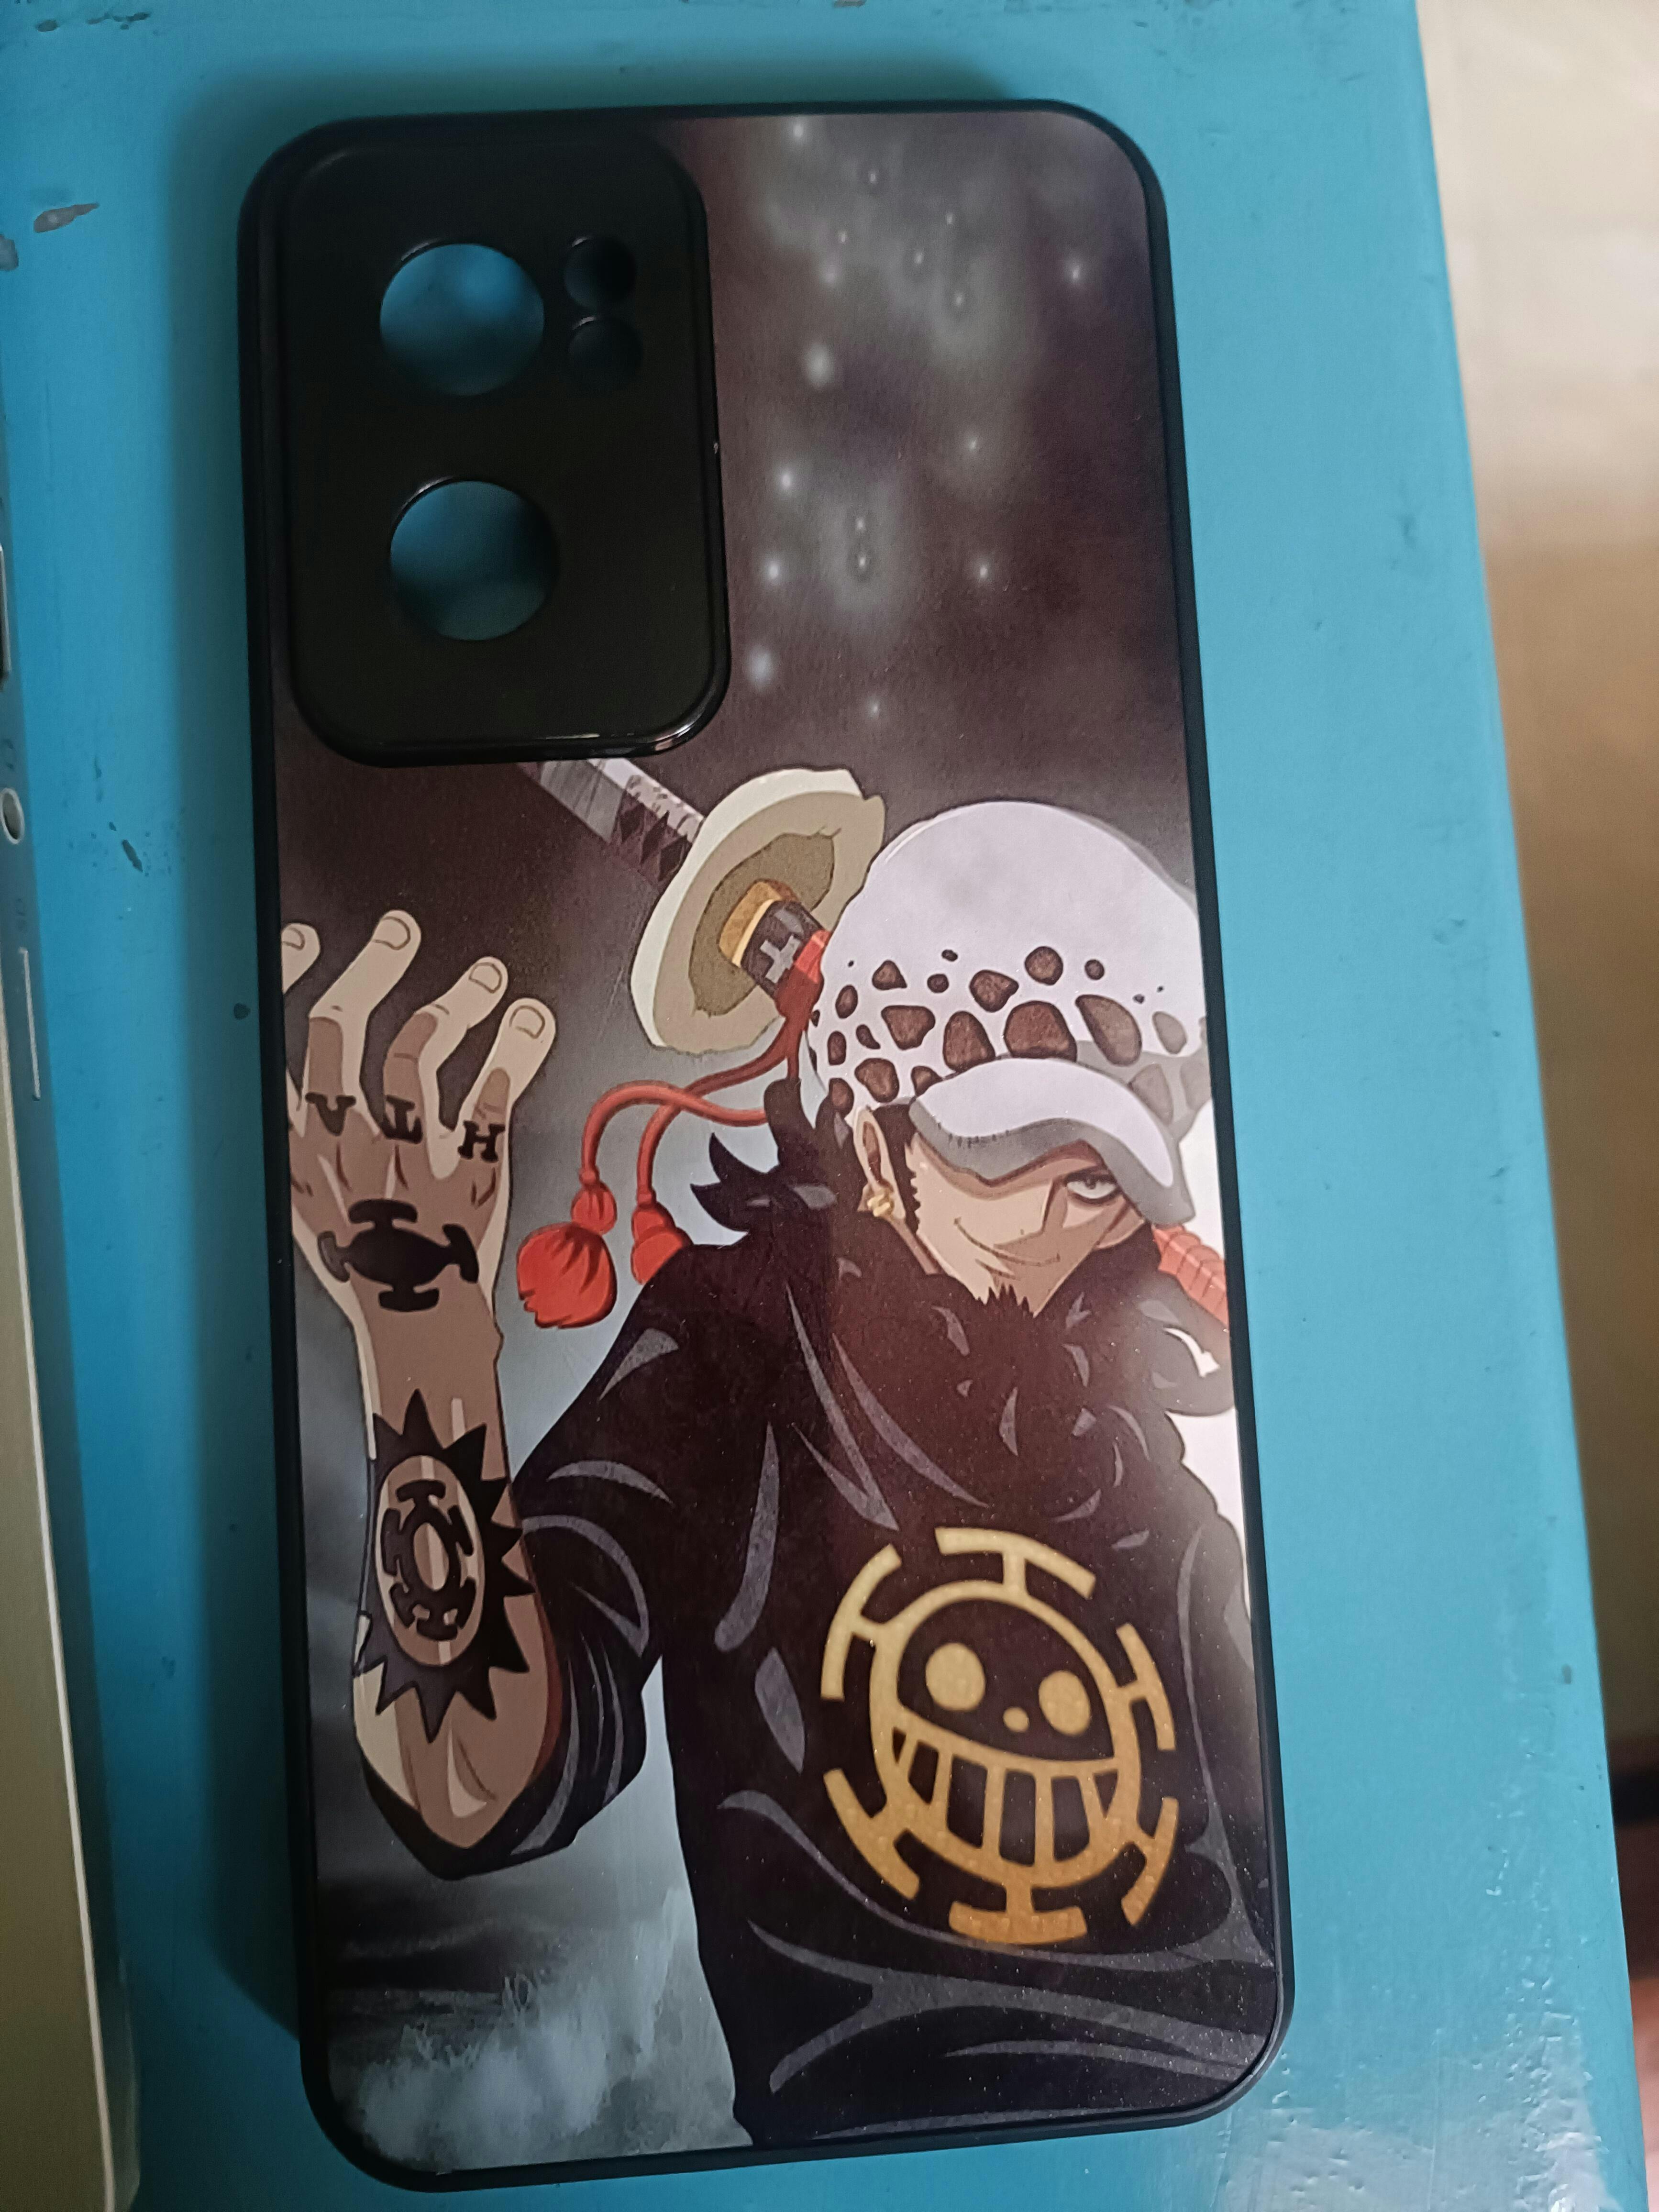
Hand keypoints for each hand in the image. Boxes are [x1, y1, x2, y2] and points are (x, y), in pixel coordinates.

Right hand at [281, 913, 554, 1348]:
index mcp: (298, 1150)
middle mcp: (344, 1147)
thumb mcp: (311, 1197)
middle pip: (345, 1032)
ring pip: (420, 1053)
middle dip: (373, 967)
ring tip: (487, 978)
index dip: (291, 981)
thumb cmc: (367, 1261)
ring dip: (457, 1002)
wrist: (416, 1331)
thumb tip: (314, 1056)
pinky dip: (516, 1055)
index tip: (309, 939)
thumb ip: (307, 1131)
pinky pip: (492, 1099)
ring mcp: (406, 1159)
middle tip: (400, 931)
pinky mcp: (469, 1175)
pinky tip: (530, 1026)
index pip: (278, 1048)